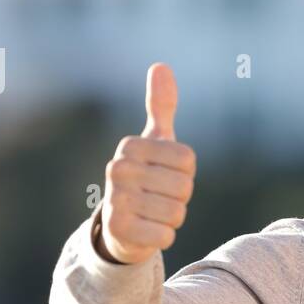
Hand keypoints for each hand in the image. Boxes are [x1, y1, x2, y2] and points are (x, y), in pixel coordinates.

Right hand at [98, 63, 196, 263]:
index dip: (185, 174)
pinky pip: (166, 235)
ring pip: (177, 212)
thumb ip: (161, 106)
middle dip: (179, 198)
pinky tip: (147, 231)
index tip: (164, 176)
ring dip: (172, 219)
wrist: (120, 226)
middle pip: (183, 187)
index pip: (188, 161)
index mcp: (132, 146)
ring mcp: (115, 199)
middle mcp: (119, 169)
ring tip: (153, 215)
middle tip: (158, 198)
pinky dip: (164, 237)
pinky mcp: (118, 229)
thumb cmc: (145, 178)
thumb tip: (161, 66)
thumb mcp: (155, 142)